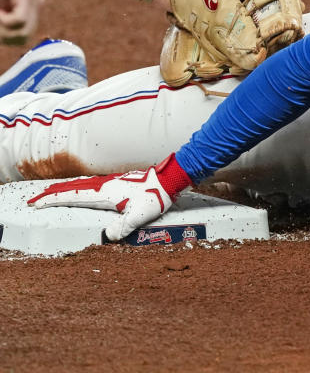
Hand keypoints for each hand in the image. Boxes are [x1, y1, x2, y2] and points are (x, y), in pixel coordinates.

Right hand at [0, 0, 44, 44]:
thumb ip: (4, 18)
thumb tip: (4, 38)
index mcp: (31, 8)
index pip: (22, 39)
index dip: (4, 39)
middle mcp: (36, 5)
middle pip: (22, 39)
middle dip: (3, 37)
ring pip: (22, 33)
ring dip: (2, 30)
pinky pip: (18, 20)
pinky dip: (3, 21)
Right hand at [28, 154, 193, 240]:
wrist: (168, 180)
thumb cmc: (155, 196)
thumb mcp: (139, 215)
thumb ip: (123, 226)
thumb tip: (107, 236)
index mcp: (105, 193)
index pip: (73, 196)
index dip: (53, 200)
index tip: (37, 202)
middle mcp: (104, 185)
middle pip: (72, 188)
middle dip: (51, 194)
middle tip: (34, 199)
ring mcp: (110, 182)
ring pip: (79, 185)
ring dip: (62, 190)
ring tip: (50, 195)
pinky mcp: (116, 183)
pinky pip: (89, 185)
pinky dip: (76, 188)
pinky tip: (78, 191)